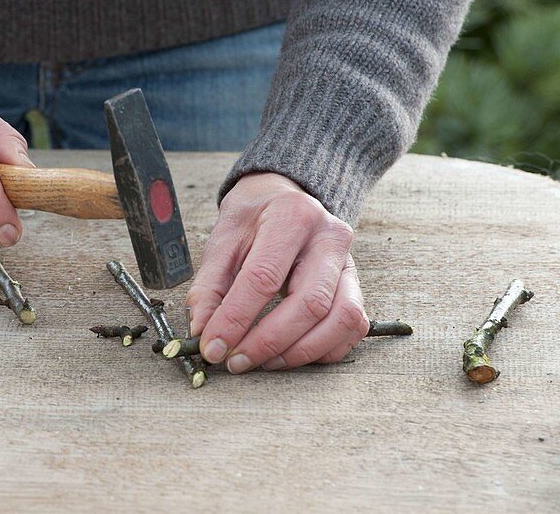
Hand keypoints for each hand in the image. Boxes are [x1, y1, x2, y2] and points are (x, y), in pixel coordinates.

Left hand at [184, 172, 367, 372]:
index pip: (264, 277)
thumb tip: (202, 332)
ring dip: (300, 351)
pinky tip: (290, 353)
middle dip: (268, 342)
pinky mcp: (357, 284)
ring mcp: (350, 262)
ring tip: (263, 361)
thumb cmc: (252, 219)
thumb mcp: (222, 241)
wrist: (282, 198)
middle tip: (236, 361)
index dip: (236, 319)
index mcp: (291, 217)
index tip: (213, 347)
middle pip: (310, 303)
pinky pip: (352, 327)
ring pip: (341, 319)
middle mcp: (329, 237)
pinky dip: (324, 349)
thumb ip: (209, 287)